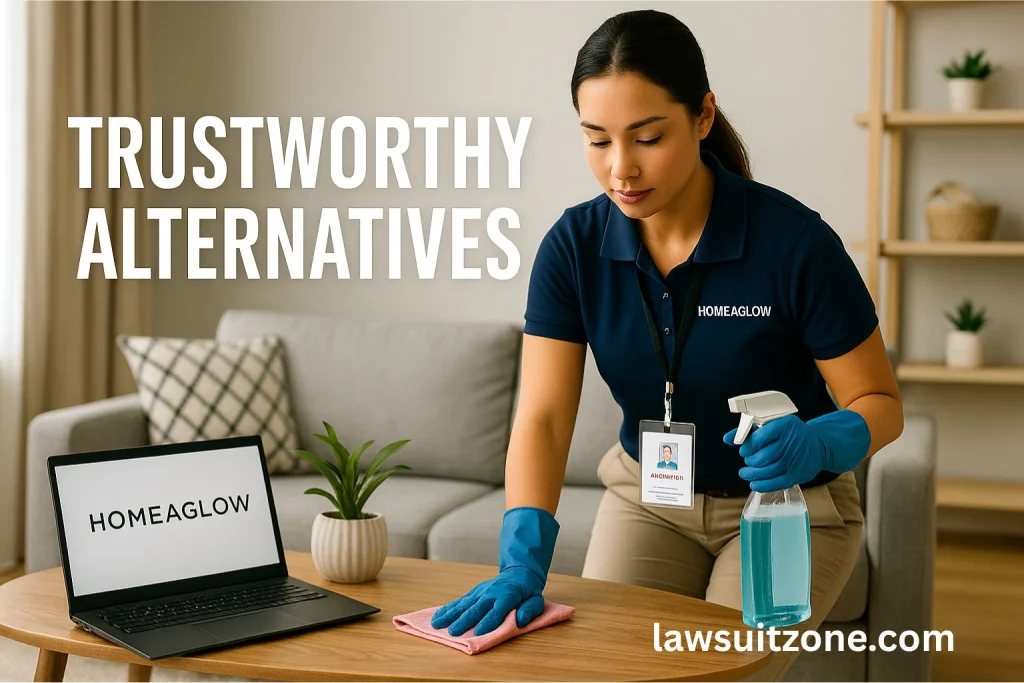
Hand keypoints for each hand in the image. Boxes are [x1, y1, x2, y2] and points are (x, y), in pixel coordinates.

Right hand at [430, 506, 558, 636]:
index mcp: (507, 596)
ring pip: (464, 605)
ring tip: (437, 624)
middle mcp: (491, 593)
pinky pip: (460, 602)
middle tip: (452, 632)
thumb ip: (530, 610)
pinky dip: (448, 609)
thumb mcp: (536, 600)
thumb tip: (521, 620)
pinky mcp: (473, 593)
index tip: (478, 632)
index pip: (497, 611)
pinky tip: (437, 616)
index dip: (488, 621)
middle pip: (476, 609)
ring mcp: (480, 592)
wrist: (518, 572)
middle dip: (464, 621)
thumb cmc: (528, 591)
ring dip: (450, 615)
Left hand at [723, 410, 870, 492]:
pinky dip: (762, 485)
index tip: (743, 449)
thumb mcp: (773, 424)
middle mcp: (790, 442)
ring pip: (768, 471)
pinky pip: (776, 483)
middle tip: (748, 460)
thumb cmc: (790, 433)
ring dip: (752, 474)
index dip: (747, 446)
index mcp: (784, 425)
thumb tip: (727, 439)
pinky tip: (754, 483)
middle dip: (750, 461)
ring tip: (745, 472)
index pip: (760, 437)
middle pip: (763, 456)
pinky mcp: (797, 474)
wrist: (818, 444)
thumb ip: (749, 431)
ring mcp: (794, 460)